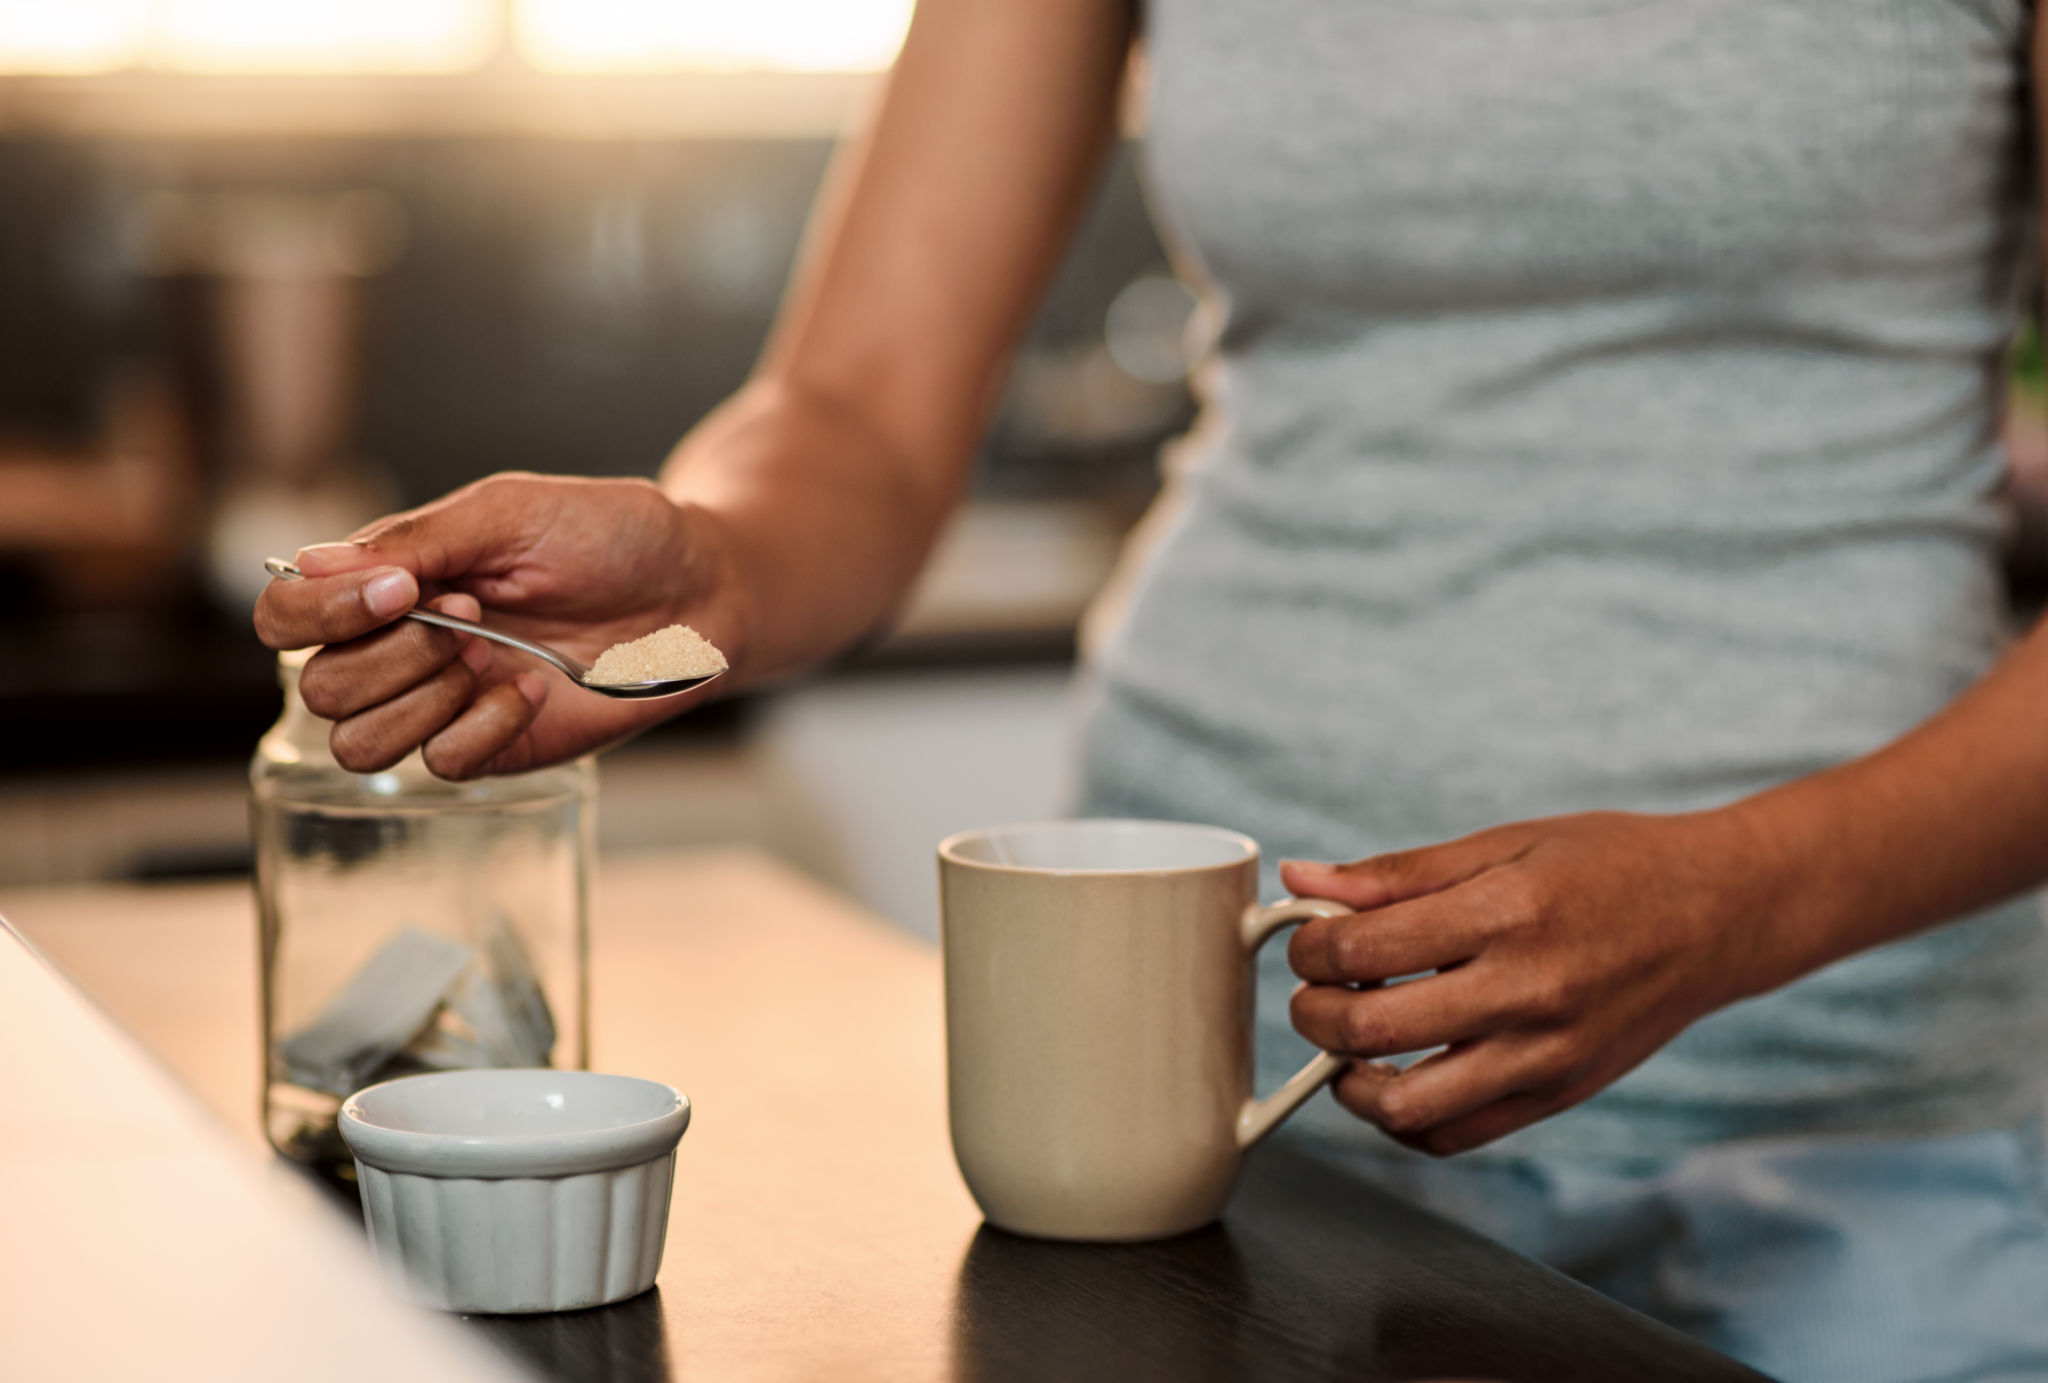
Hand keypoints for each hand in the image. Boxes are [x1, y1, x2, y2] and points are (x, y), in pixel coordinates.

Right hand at [251, 472, 745, 778]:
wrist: (703, 585)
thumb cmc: (613, 535)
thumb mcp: (510, 512)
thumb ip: (413, 539)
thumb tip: (311, 566)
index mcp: (392, 581)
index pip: (286, 615)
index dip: (318, 612)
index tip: (401, 587)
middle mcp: (405, 647)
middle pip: (317, 689)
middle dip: (388, 653)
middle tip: (474, 614)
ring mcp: (447, 704)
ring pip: (360, 743)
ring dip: (422, 696)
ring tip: (490, 652)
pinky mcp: (497, 747)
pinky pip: (441, 765)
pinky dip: (483, 725)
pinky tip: (535, 688)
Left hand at [1280, 809, 1783, 1155]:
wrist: (1717, 915)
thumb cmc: (1609, 865)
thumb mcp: (1503, 844)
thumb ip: (1396, 873)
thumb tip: (1301, 878)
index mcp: (1508, 915)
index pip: (1364, 948)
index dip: (1310, 945)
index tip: (1309, 936)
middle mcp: (1527, 994)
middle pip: (1370, 1028)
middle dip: (1311, 1010)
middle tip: (1313, 988)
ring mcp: (1545, 1057)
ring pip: (1404, 1105)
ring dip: (1346, 1076)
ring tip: (1346, 1038)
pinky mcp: (1557, 1096)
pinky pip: (1452, 1136)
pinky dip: (1402, 1117)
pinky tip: (1394, 1072)